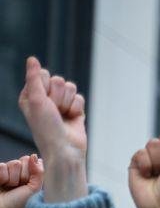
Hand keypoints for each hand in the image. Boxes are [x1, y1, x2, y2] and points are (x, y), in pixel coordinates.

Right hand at [0, 155, 43, 207]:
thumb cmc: (17, 203)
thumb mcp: (34, 189)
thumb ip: (38, 172)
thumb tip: (34, 156)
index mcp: (30, 175)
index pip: (34, 161)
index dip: (31, 173)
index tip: (27, 185)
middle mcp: (19, 172)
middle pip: (24, 160)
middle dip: (22, 175)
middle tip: (17, 187)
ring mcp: (6, 171)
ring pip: (14, 163)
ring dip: (12, 178)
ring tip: (8, 187)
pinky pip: (1, 166)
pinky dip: (2, 177)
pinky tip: (0, 185)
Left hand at [18, 57, 86, 201]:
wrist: (65, 149)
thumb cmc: (46, 128)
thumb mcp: (35, 100)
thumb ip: (34, 78)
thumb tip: (32, 59)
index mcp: (31, 95)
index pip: (43, 74)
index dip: (46, 87)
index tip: (43, 102)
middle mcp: (45, 98)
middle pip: (59, 80)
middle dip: (58, 96)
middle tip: (54, 112)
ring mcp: (61, 104)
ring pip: (71, 87)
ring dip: (68, 103)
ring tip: (63, 116)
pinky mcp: (75, 109)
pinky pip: (80, 97)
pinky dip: (77, 109)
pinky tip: (72, 119)